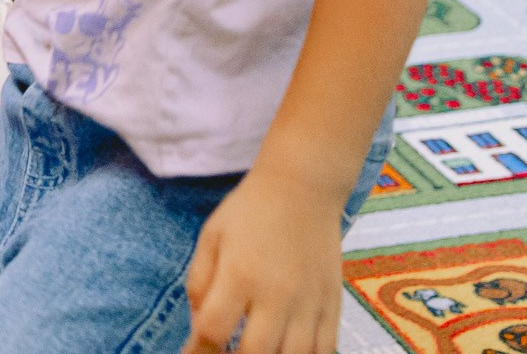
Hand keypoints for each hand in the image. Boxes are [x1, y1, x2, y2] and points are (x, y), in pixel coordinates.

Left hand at [183, 168, 344, 353]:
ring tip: (254, 352)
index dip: (198, 350)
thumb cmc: (250, 211)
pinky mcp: (333, 305)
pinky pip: (325, 350)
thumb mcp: (211, 236)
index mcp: (240, 274)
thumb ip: (199, 282)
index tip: (193, 351)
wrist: (303, 189)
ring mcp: (309, 303)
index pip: (213, 329)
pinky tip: (287, 351)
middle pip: (255, 353)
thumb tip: (199, 325)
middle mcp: (277, 294)